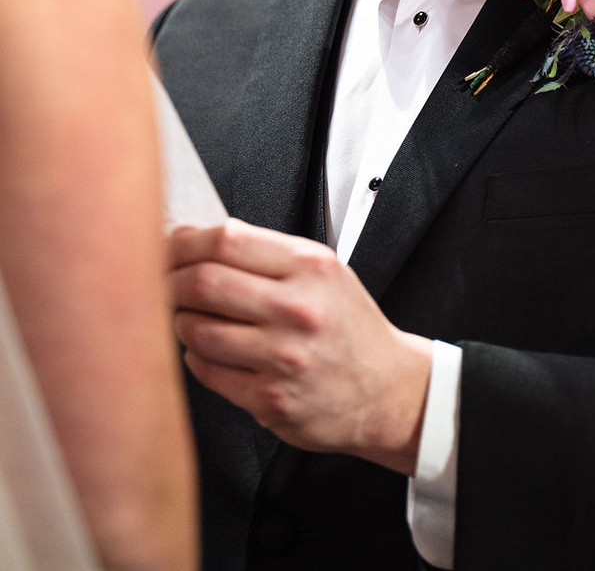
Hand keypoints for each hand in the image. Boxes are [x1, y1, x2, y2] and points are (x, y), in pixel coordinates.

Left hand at [167, 218, 431, 473]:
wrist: (387, 389)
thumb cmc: (349, 327)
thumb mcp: (325, 273)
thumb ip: (269, 255)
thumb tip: (199, 241)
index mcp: (310, 267)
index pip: (228, 240)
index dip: (184, 241)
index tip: (169, 245)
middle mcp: (297, 309)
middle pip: (204, 281)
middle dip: (170, 280)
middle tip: (163, 283)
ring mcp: (283, 358)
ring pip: (198, 330)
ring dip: (181, 321)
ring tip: (190, 318)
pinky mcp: (269, 400)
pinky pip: (208, 372)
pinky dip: (198, 358)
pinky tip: (210, 351)